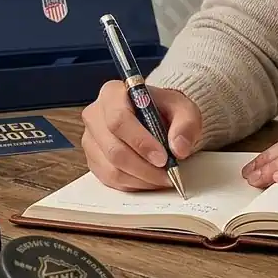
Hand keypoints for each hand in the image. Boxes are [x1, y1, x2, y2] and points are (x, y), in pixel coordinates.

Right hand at [81, 80, 201, 191]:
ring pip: (111, 169)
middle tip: (167, 174)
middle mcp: (95, 115)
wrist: (156, 118)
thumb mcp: (183, 109)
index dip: (141, 142)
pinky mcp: (92, 160)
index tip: (162, 157)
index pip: (119, 120)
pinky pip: (109, 180)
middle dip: (144, 167)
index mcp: (112, 93)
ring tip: (162, 178)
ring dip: (140, 179)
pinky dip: (132, 184)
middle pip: (114, 149)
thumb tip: (179, 148)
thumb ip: (185, 124)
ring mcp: (91, 139)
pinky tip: (149, 180)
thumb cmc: (165, 110)